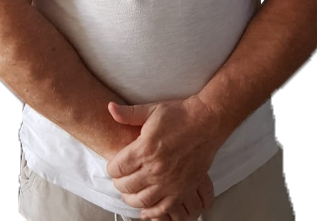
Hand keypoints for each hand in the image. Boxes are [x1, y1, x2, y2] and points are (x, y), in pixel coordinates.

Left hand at [106, 97, 217, 219]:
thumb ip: (128, 113)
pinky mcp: (183, 189)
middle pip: (126, 185)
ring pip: (141, 200)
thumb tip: (109, 108)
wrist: (207, 121)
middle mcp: (156, 168)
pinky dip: (152, 212)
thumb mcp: (151, 110)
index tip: (113, 166)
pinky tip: (146, 210)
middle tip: (119, 180)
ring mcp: (170, 182)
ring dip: (131, 199)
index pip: (117, 167)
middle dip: (119, 184)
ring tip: (129, 193)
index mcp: (145, 148)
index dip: (111, 168)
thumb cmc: (180, 114)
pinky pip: (163, 208)